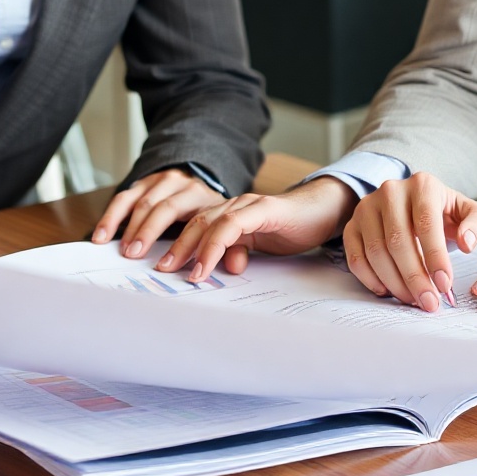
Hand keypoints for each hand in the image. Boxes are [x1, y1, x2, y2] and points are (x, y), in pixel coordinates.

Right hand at [89, 168, 227, 257]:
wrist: (201, 176)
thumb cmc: (212, 210)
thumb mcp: (227, 222)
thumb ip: (234, 245)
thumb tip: (236, 267)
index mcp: (204, 196)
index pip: (193, 218)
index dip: (180, 244)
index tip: (168, 267)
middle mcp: (180, 184)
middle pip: (161, 208)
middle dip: (147, 233)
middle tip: (135, 257)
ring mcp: (159, 181)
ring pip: (140, 202)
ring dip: (127, 227)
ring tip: (120, 251)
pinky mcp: (142, 182)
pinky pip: (123, 198)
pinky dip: (111, 217)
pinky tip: (101, 235)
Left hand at [149, 176, 356, 280]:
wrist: (325, 211)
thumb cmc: (291, 228)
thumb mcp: (257, 246)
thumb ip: (236, 253)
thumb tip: (215, 271)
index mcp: (229, 211)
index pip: (193, 223)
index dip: (172, 240)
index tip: (155, 262)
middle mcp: (233, 204)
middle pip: (193, 221)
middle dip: (170, 243)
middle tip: (152, 266)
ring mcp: (247, 205)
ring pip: (207, 222)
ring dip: (187, 247)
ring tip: (172, 269)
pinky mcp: (263, 209)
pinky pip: (231, 226)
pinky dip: (213, 246)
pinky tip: (203, 265)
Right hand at [343, 172, 476, 312]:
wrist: (414, 202)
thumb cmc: (442, 211)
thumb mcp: (467, 211)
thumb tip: (467, 243)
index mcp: (422, 185)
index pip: (426, 223)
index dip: (435, 257)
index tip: (445, 284)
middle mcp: (391, 191)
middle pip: (398, 241)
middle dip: (415, 278)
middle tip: (429, 303)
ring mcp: (367, 207)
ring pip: (376, 251)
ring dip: (394, 282)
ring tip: (412, 299)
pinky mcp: (352, 225)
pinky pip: (355, 256)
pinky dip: (369, 279)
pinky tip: (387, 291)